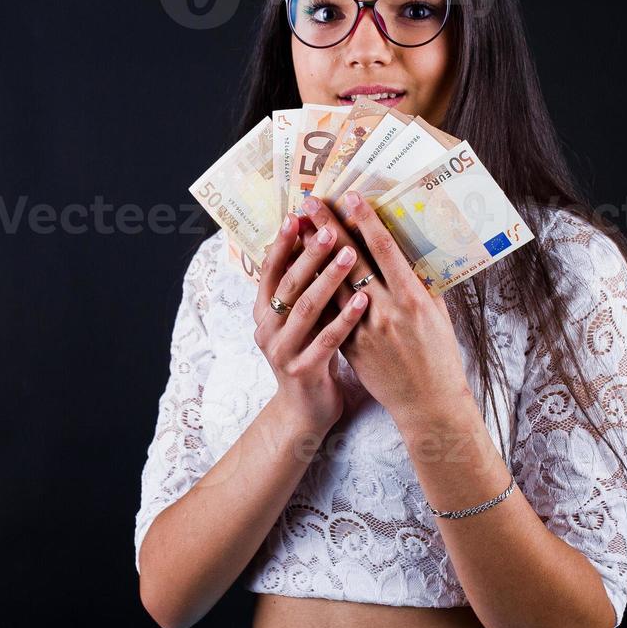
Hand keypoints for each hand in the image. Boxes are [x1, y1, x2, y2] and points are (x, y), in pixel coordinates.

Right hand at [251, 213, 370, 431]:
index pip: (269, 270)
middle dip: (309, 254)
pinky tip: (363, 299)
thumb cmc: (310, 356)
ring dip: (328, 279)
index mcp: (263, 313)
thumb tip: (318, 241)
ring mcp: (282, 352)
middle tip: (330, 228)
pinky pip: (327, 340)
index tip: (298, 215)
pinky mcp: (302, 371)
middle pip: (288, 284)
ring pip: (306, 309)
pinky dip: (345, 317)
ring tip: (350, 254)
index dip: (283, 243)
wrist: (305, 412)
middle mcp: (266, 330)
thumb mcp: (300, 322)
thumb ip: (304, 289)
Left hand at [299, 191, 472, 421]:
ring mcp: (364, 329)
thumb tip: (405, 253)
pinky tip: (302, 272)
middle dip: (329, 228)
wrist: (428, 403)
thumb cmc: (439, 355)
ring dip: (314, 255)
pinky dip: (316, 290)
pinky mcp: (351, 347)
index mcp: (413, 298)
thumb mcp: (437, 313)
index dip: (365, 221)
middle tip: (310, 202)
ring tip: (298, 230)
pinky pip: (329, 313)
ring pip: (333, 285)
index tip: (350, 197)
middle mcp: (386, 310)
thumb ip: (420, 283)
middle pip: (351, 260)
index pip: (384, 250)